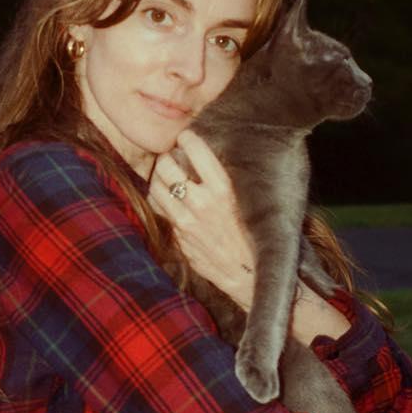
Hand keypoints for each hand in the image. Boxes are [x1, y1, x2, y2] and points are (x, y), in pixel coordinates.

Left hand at [149, 130, 255, 308]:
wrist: (250, 275)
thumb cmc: (256, 235)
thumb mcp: (249, 201)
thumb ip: (227, 182)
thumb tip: (209, 160)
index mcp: (224, 189)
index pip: (195, 149)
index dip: (187, 138)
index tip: (186, 137)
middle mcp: (202, 203)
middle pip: (166, 166)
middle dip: (167, 159)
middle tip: (172, 159)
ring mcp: (187, 223)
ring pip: (156, 189)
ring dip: (158, 180)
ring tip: (166, 178)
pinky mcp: (180, 239)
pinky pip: (161, 213)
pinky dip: (162, 203)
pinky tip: (170, 202)